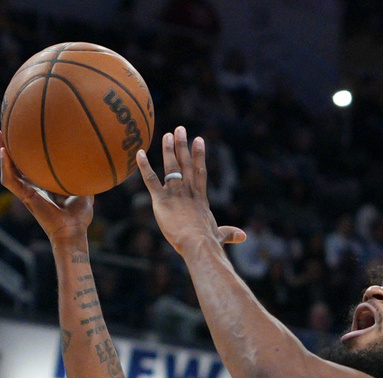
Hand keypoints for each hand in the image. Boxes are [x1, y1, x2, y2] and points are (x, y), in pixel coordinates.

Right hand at [0, 130, 92, 244]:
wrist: (73, 231)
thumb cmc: (79, 215)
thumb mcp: (84, 189)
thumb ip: (84, 175)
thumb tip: (93, 158)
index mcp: (44, 184)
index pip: (31, 164)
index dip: (27, 151)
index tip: (26, 133)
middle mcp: (33, 186)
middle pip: (16, 163)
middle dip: (9, 146)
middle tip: (5, 128)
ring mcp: (27, 191)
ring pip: (8, 169)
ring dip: (2, 152)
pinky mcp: (25, 197)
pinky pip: (10, 180)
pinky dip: (5, 166)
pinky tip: (4, 152)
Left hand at [137, 126, 245, 253]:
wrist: (198, 243)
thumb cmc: (208, 241)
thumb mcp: (220, 235)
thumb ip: (229, 233)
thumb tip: (243, 237)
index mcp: (200, 198)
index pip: (200, 172)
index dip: (199, 155)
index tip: (199, 140)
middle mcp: (188, 191)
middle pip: (186, 164)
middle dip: (183, 145)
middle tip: (180, 129)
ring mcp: (175, 193)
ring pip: (171, 167)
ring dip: (168, 150)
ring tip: (166, 135)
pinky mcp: (161, 200)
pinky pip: (151, 180)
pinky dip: (144, 167)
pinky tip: (139, 153)